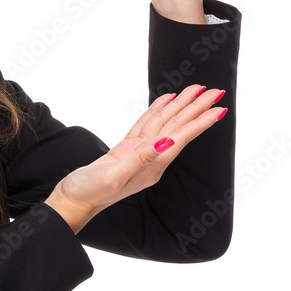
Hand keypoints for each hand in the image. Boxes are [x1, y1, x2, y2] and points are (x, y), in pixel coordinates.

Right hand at [44, 86, 226, 232]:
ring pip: (163, 123)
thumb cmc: (89, 191)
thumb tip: (167, 142)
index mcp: (152, 165)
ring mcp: (139, 153)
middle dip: (196, 108)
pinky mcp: (126, 149)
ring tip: (195, 90)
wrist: (73, 200)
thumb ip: (140, 158)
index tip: (218, 106)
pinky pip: (146, 125)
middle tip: (215, 90)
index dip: (199, 120)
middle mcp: (150, 158)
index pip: (181, 137)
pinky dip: (157, 111)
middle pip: (177, 127)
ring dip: (180, 106)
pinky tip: (166, 101)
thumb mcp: (113, 175)